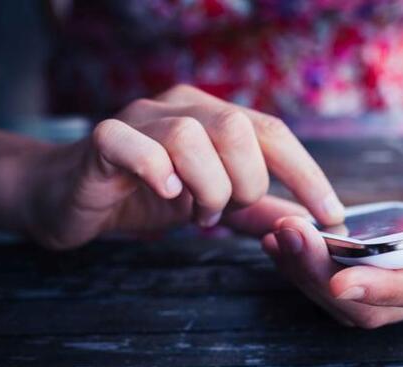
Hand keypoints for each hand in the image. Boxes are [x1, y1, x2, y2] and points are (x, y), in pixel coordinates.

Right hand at [25, 84, 342, 248]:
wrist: (71, 198)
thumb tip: (304, 224)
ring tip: (193, 213)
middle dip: (244, 184)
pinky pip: (132, 143)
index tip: (330, 215)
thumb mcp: (211, 204)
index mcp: (212, 118)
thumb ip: (256, 212)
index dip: (306, 174)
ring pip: (191, 137)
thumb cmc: (144, 196)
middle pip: (238, 129)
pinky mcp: (102, 141)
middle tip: (224, 212)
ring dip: (204, 187)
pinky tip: (164, 195)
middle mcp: (180, 107)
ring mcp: (139, 119)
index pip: (272, 133)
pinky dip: (155, 171)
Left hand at [262, 131, 402, 327]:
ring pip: (348, 300)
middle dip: (325, 277)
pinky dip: (307, 265)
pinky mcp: (380, 270)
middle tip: (290, 236)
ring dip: (307, 273)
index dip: (384, 288)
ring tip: (278, 235)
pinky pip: (339, 281)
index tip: (341, 280)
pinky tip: (283, 238)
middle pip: (373, 306)